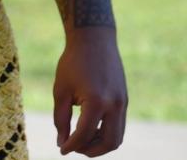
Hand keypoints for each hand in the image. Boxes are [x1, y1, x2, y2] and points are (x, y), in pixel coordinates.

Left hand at [53, 27, 127, 154]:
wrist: (94, 38)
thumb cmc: (73, 62)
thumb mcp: (61, 89)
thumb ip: (61, 118)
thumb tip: (62, 143)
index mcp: (96, 101)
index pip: (84, 134)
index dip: (71, 145)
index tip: (61, 149)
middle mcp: (114, 104)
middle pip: (108, 143)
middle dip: (91, 150)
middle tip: (74, 148)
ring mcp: (123, 103)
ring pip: (117, 137)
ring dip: (100, 144)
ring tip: (82, 139)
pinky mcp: (125, 100)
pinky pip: (119, 125)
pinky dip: (106, 133)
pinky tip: (91, 128)